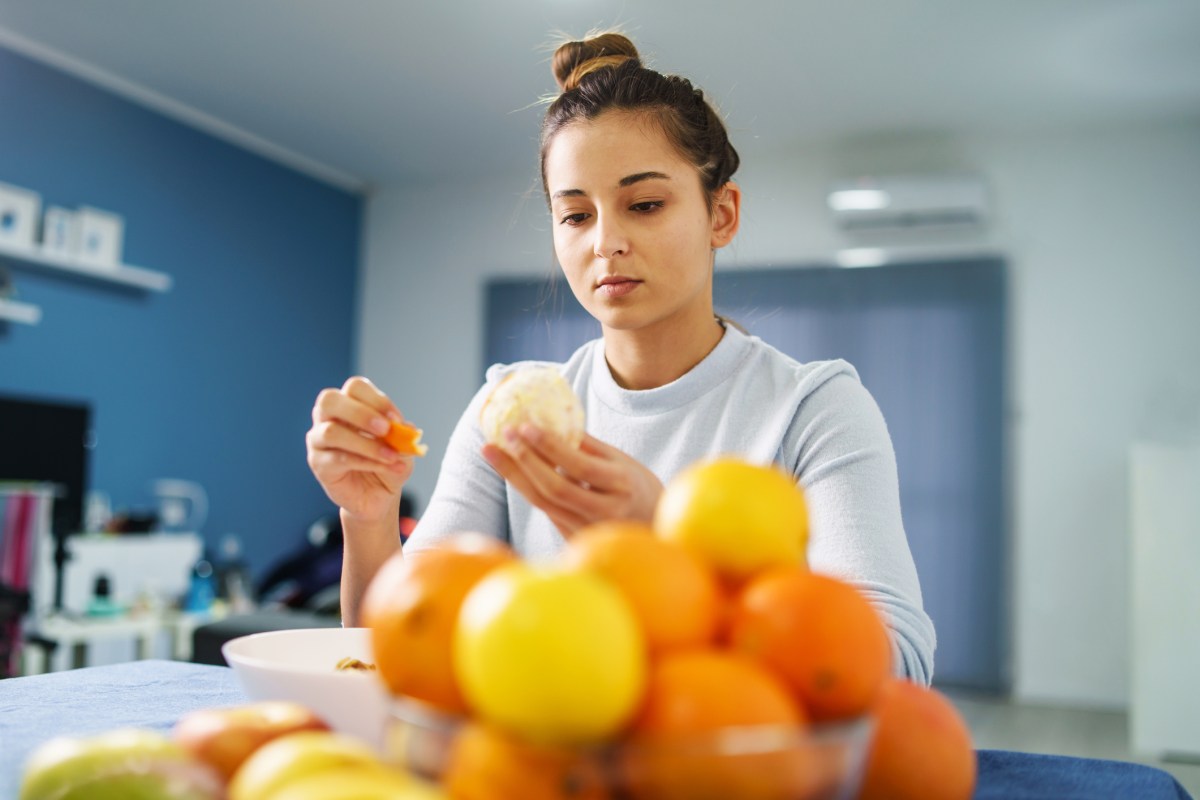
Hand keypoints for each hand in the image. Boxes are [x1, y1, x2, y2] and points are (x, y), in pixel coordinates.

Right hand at [305, 377, 414, 521]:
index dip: (377, 400)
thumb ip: (403, 435)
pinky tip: (386, 466)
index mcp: (349, 403)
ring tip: (392, 456)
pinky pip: (338, 458)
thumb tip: (407, 427)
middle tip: (386, 429)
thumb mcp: (402, 447)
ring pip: (332, 432)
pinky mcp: (318, 463)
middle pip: (329, 400)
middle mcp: (327, 417)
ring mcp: (318, 440)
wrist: (378, 495)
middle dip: (361, 413)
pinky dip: (366, 461)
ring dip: (367, 444)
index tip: (396, 419)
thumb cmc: (387, 462)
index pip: (355, 387)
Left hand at [482, 424, 662, 536]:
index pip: (579, 466)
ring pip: (542, 503)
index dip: (550, 447)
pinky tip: (509, 468)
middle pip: (554, 489)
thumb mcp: (621, 460)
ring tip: (491, 450)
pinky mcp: (572, 539)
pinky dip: (525, 487)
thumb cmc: (636, 486)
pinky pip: (544, 509)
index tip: (525, 426)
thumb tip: (551, 420)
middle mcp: (604, 513)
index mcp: (621, 486)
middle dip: (523, 461)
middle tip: (502, 436)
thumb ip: (588, 445)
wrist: (653, 526)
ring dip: (513, 475)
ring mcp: (586, 530)